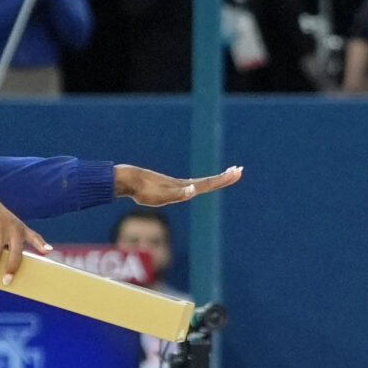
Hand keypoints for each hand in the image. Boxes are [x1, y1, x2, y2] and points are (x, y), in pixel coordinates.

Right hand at [0, 187, 52, 284]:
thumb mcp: (14, 226)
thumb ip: (22, 241)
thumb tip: (26, 261)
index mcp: (21, 230)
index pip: (34, 237)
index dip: (41, 244)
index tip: (48, 251)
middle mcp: (12, 228)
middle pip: (14, 252)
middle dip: (11, 268)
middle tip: (6, 282)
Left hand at [114, 162, 244, 205]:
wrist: (129, 180)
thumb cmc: (144, 190)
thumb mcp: (160, 196)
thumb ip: (178, 194)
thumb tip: (193, 190)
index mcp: (184, 187)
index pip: (208, 183)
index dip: (223, 179)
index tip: (237, 172)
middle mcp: (183, 185)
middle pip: (208, 181)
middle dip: (224, 178)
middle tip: (238, 171)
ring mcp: (176, 185)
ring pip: (200, 182)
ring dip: (213, 180)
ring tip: (224, 176)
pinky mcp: (168, 187)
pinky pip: (190, 185)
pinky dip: (199, 185)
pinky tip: (195, 186)